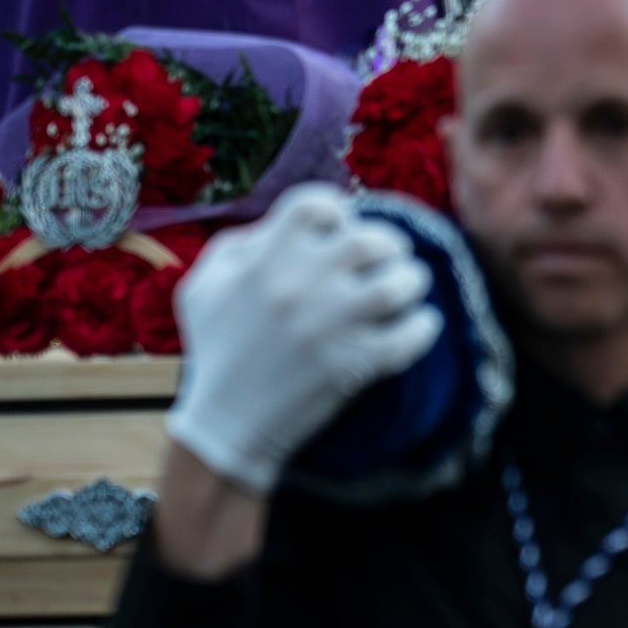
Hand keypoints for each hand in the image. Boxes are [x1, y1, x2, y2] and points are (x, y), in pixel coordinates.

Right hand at [166, 184, 441, 493]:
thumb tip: (285, 223)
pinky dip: (423, 326)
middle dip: (388, 243)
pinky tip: (420, 323)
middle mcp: (300, 286)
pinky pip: (412, 334)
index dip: (337, 212)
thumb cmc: (216, 348)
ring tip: (408, 286)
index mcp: (263, 260)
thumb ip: (239, 245)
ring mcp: (332, 326)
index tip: (341, 228)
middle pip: (370, 239)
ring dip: (411, 280)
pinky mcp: (355, 364)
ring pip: (399, 282)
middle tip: (389, 256)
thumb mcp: (203, 286)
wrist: (228, 423)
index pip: (315, 205)